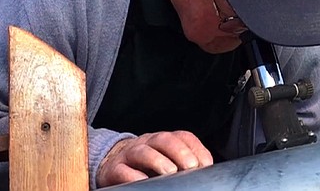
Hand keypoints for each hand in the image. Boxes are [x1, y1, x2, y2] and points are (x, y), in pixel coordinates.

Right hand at [96, 130, 213, 186]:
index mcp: (163, 141)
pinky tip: (143, 181)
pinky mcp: (114, 169)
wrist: (112, 165)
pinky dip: (132, 175)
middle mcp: (147, 143)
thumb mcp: (167, 160)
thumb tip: (205, 173)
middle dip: (179, 151)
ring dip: (158, 160)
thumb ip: (184, 164)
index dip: (196, 148)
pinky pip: (122, 170)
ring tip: (170, 172)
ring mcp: (129, 154)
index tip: (206, 164)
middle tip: (191, 166)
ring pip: (142, 151)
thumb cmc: (146, 166)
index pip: (183, 137)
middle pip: (164, 140)